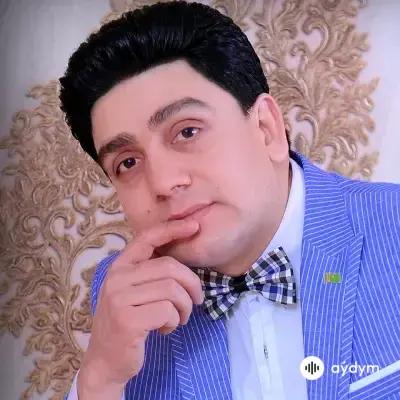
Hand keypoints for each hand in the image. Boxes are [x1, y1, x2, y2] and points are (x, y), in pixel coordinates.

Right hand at [77, 219, 203, 398]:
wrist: (106, 362)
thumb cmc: (127, 323)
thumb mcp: (133, 292)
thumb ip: (150, 273)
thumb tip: (183, 258)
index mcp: (120, 266)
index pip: (147, 238)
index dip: (172, 229)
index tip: (194, 226)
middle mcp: (117, 278)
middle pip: (170, 268)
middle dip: (191, 284)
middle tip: (196, 300)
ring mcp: (120, 299)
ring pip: (172, 290)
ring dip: (184, 307)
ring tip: (178, 318)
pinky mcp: (128, 320)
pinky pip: (167, 311)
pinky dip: (174, 321)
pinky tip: (165, 329)